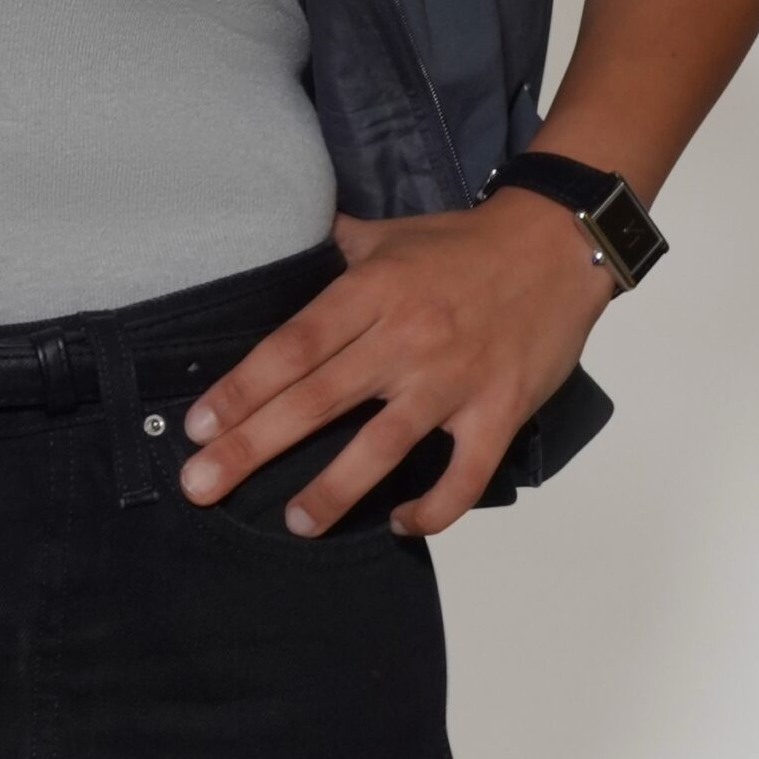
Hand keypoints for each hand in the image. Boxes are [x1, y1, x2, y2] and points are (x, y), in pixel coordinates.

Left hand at [177, 196, 614, 538]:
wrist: (560, 243)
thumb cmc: (465, 243)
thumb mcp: (389, 234)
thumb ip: (332, 247)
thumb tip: (273, 235)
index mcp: (373, 291)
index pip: (292, 345)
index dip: (242, 388)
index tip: (198, 426)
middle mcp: (407, 337)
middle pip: (318, 398)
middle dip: (253, 446)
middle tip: (201, 486)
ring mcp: (455, 379)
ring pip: (385, 443)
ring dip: (335, 489)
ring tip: (295, 523)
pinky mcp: (500, 410)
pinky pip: (465, 474)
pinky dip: (434, 507)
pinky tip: (401, 524)